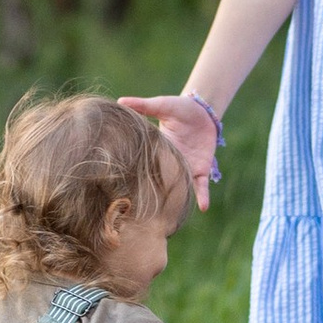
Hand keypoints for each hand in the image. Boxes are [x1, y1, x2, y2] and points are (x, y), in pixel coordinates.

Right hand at [122, 92, 219, 208]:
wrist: (203, 110)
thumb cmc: (179, 108)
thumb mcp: (160, 106)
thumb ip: (143, 106)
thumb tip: (119, 101)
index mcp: (157, 151)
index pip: (144, 167)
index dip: (135, 179)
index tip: (124, 194)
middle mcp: (169, 164)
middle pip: (161, 184)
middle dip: (153, 200)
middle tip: (140, 216)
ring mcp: (185, 168)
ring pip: (179, 189)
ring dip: (175, 202)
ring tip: (167, 220)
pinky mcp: (201, 169)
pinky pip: (201, 185)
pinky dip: (203, 195)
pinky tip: (203, 207)